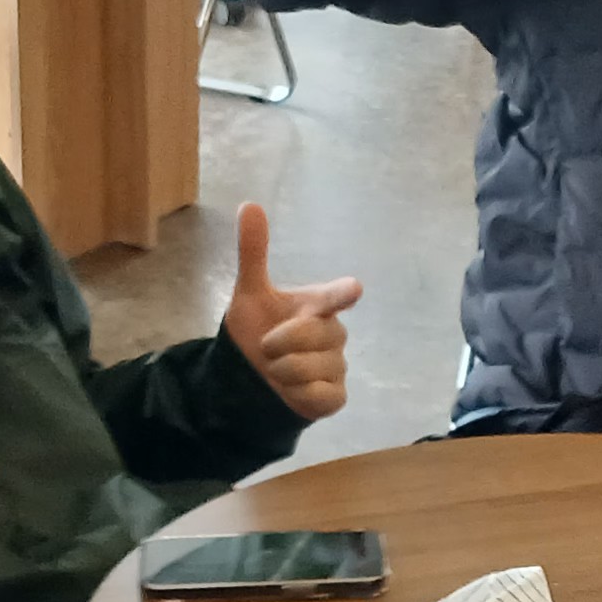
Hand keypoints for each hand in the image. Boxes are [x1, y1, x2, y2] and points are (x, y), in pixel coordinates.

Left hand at [223, 201, 363, 420]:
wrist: (247, 378)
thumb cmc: (256, 331)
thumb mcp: (250, 294)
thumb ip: (254, 252)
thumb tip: (249, 204)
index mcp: (317, 305)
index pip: (335, 296)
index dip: (342, 293)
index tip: (354, 289)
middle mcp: (333, 333)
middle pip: (316, 333)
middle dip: (283, 342)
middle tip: (266, 348)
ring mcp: (337, 365)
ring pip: (316, 366)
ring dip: (285, 370)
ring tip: (275, 370)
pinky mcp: (336, 397)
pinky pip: (322, 394)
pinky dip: (299, 393)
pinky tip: (289, 389)